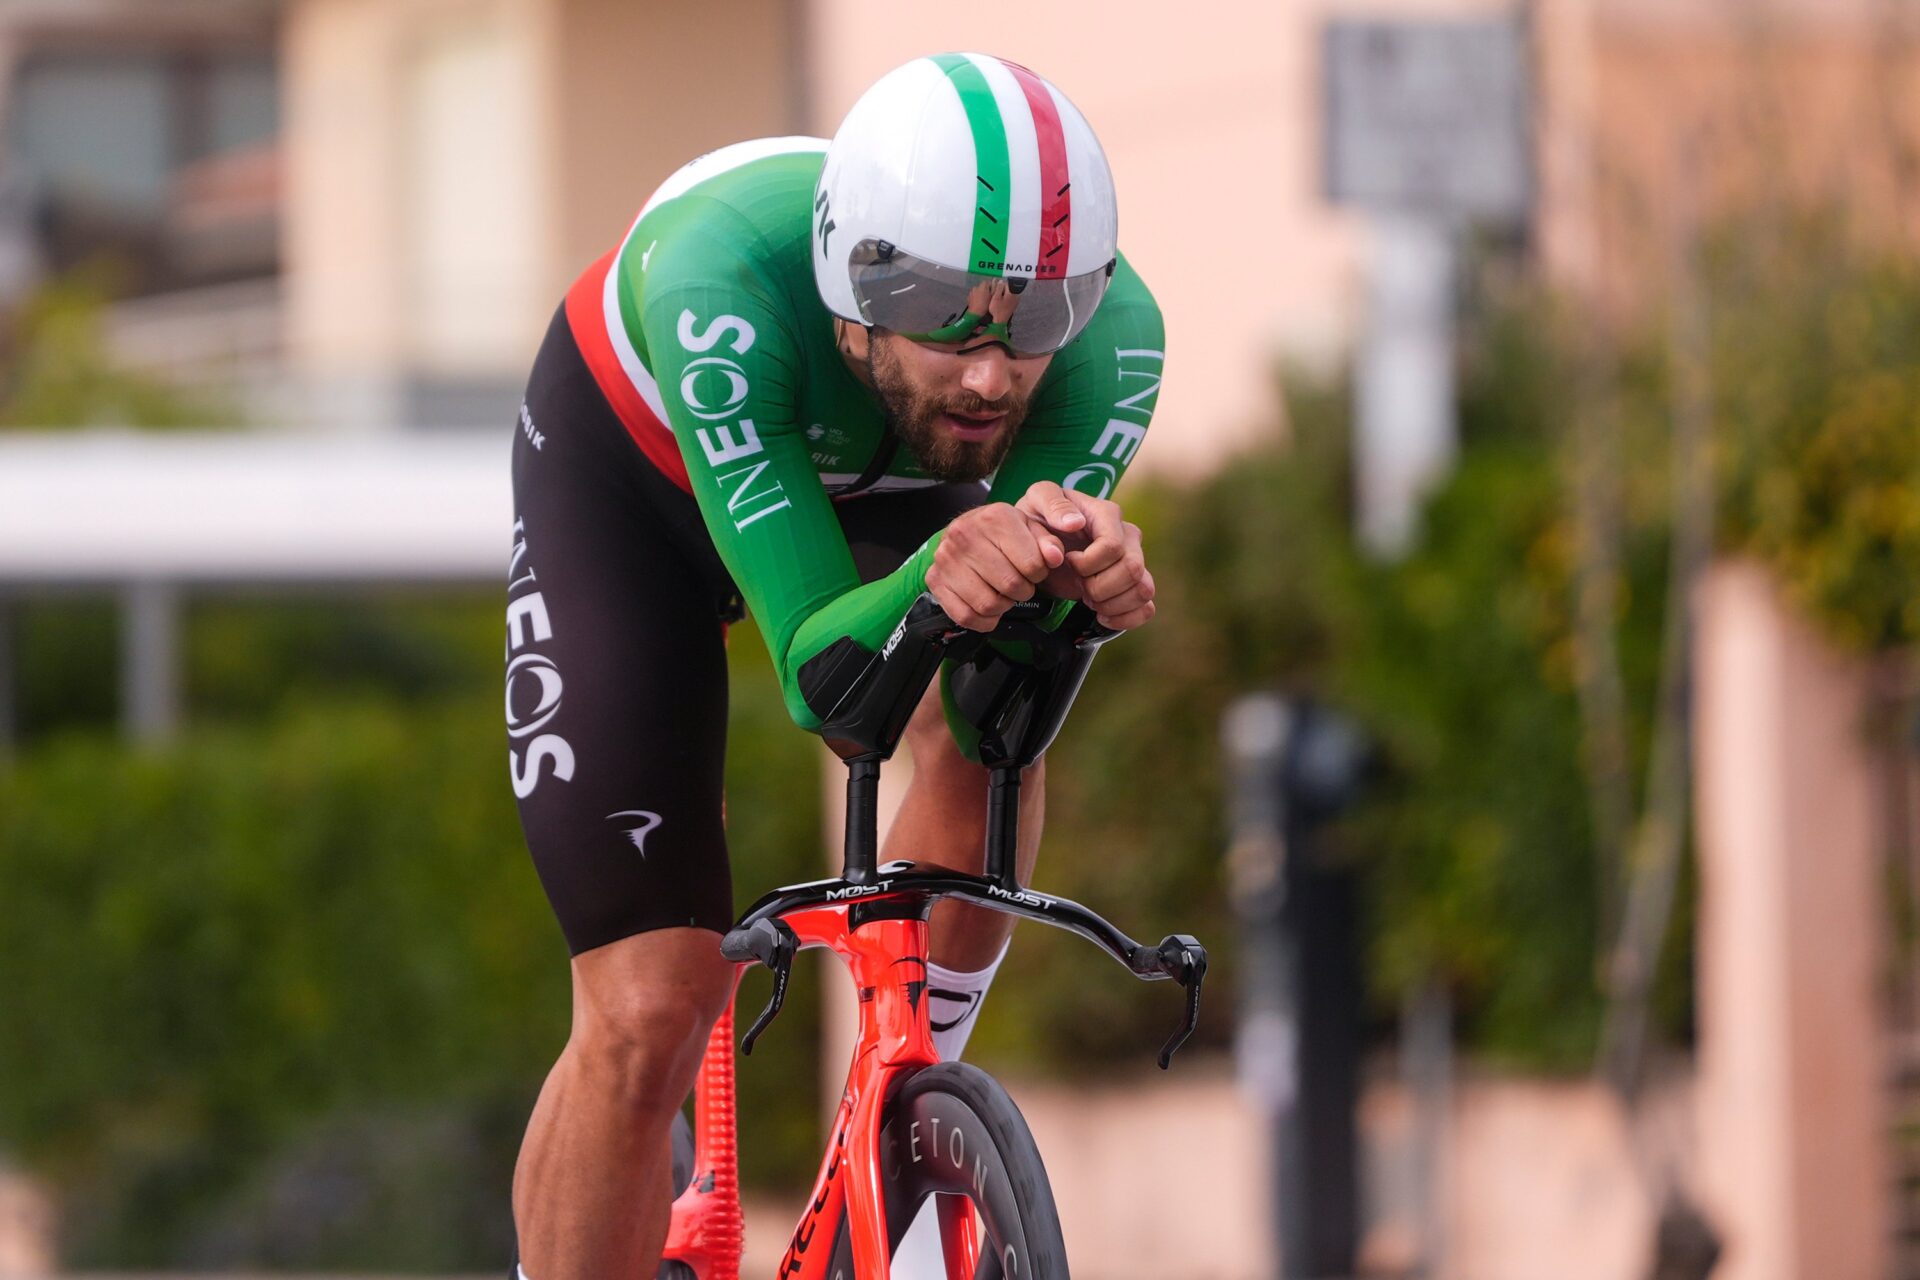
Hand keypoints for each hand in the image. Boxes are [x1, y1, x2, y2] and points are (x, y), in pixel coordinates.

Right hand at [926, 501, 1065, 630]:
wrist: (965, 531)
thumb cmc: (1003, 533)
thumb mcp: (1031, 528)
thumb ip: (1049, 543)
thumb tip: (1056, 557)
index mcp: (995, 517)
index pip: (1032, 564)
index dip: (1040, 574)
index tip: (1032, 569)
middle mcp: (965, 534)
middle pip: (1010, 585)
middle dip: (1022, 590)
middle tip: (1018, 582)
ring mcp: (946, 559)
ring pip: (988, 604)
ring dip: (1003, 605)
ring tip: (1003, 591)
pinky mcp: (935, 580)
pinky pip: (966, 616)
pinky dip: (983, 620)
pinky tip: (989, 607)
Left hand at [1015, 482, 1154, 629]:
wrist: (1039, 544)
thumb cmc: (1039, 518)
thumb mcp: (1036, 501)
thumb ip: (1052, 504)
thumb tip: (1076, 523)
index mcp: (1107, 514)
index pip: (1112, 546)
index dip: (1088, 564)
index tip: (1067, 562)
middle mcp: (1128, 536)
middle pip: (1132, 569)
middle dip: (1099, 587)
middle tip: (1077, 584)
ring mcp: (1135, 560)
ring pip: (1143, 590)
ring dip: (1111, 604)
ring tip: (1088, 600)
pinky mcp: (1135, 583)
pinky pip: (1147, 607)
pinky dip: (1125, 618)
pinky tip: (1101, 616)